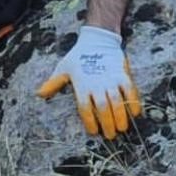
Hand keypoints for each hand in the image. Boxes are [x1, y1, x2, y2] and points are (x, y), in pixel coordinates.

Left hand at [36, 25, 140, 139]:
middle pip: (102, 107)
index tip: (93, 131)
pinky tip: (135, 113)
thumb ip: (53, 83)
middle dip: (107, 123)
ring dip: (121, 116)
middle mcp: (96, 83)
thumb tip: (39, 94)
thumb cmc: (78, 56)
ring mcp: (111, 79)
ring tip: (122, 129)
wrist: (97, 39)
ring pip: (117, 101)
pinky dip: (133, 101)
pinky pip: (130, 89)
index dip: (89, 121)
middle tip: (110, 136)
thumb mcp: (64, 68)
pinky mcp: (122, 74)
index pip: (84, 107)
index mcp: (81, 85)